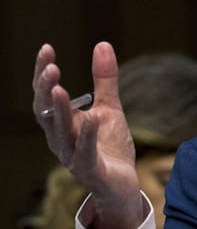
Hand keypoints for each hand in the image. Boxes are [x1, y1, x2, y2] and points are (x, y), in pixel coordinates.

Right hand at [32, 42, 143, 228]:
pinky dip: (87, 135)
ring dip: (59, 110)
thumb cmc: (109, 146)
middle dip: (45, 90)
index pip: (46, 96)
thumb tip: (102, 44)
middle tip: (50, 67)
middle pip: (46, 113)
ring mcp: (73, 156)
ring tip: (59, 87)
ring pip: (60, 133)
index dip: (42, 73)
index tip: (46, 49)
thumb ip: (105, 80)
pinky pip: (85, 152)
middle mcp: (61, 139)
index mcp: (61, 123)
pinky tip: (92, 117)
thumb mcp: (110, 107)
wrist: (123, 184)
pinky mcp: (90, 170)